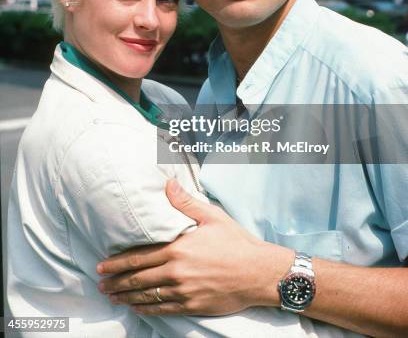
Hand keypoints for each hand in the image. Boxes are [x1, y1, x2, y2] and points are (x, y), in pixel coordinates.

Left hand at [97, 179, 290, 314]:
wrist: (258, 273)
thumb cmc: (236, 242)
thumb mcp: (211, 217)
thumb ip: (185, 203)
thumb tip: (168, 184)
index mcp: (178, 249)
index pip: (139, 257)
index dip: (117, 263)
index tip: (102, 266)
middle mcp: (176, 272)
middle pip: (138, 279)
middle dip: (116, 282)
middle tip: (101, 283)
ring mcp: (183, 292)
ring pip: (147, 296)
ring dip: (126, 297)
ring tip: (113, 297)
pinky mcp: (192, 306)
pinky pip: (163, 309)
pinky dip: (146, 309)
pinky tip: (137, 308)